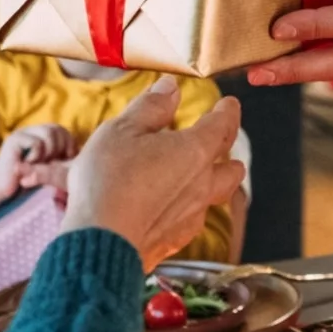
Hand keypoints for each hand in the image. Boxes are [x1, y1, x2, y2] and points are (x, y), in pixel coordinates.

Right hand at [0, 124, 76, 205]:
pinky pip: (36, 143)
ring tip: (42, 164)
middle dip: (61, 147)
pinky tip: (31, 165)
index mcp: (40, 136)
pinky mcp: (13, 141)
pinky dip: (38, 156)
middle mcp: (31, 131)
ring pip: (48, 133)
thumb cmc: (27, 183)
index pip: (61, 130)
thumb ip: (60, 158)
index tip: (69, 159)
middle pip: (56, 129)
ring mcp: (22, 134)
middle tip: (55, 163)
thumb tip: (81, 153)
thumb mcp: (48, 168)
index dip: (69, 143)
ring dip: (50, 151)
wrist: (3, 194)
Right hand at [62, 78, 247, 268]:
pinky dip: (187, 209)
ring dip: (210, 183)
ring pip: (215, 197)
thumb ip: (150, 107)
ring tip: (194, 175)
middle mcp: (202, 185)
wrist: (100, 242)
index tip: (228, 105)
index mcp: (195, 151)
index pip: (223, 125)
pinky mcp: (173, 242)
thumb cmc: (109, 181)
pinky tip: (169, 207)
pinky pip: (192, 221)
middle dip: (228, 154)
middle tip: (217, 144)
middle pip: (232, 168)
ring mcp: (191, 217)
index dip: (227, 112)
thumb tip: (170, 89)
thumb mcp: (123, 130)